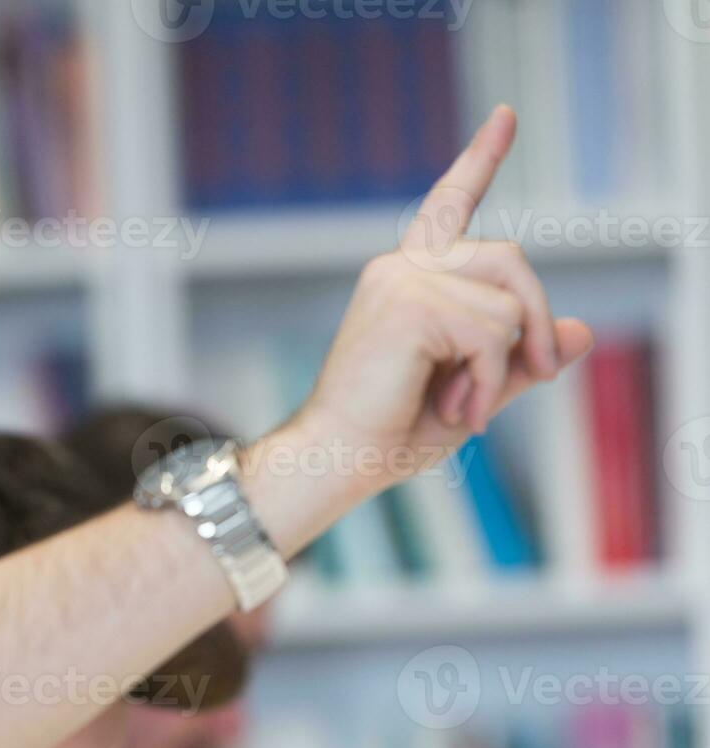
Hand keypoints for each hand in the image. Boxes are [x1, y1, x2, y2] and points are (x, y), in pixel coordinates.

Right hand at [296, 105, 594, 492]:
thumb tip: (584, 331)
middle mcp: (401, 267)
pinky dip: (488, 381)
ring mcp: (401, 281)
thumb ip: (522, 358)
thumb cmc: (391, 430)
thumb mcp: (475, 390)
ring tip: (463, 404)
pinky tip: (454, 406)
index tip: (505, 116)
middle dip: (536, 319)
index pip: (450, 206)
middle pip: (510, 258)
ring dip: (503, 366)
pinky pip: (493, 335)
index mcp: (408, 277)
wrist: (338, 457)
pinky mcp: (409, 306)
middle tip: (538, 373)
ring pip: (507, 304)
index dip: (479, 160)